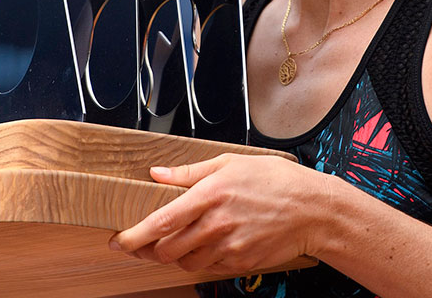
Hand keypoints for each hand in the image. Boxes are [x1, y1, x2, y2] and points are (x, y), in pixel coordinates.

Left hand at [109, 153, 332, 274]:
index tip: (118, 239)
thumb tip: (157, 174)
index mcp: (210, 195)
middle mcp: (217, 224)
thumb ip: (189, 172)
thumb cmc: (276, 180)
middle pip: (167, 249)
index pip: (161, 222)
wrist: (313, 209)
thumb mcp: (230, 163)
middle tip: (143, 243)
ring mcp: (229, 247)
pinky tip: (205, 246)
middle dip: (149, 250)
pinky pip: (209, 268)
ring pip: (186, 262)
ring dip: (174, 256)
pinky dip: (200, 261)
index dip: (134, 235)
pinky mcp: (241, 263)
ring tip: (177, 243)